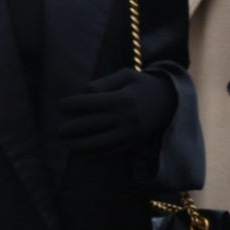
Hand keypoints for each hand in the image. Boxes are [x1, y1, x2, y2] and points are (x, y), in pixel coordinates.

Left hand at [56, 68, 174, 152]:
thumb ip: (105, 83)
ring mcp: (129, 133)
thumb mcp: (127, 75)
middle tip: (58, 129)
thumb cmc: (143, 85)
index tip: (60, 105)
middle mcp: (125, 118)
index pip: (91, 103)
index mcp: (122, 99)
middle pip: (92, 124)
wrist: (171, 102)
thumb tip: (85, 92)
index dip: (72, 104)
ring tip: (68, 143)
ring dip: (81, 145)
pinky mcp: (132, 142)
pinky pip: (111, 151)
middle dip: (71, 127)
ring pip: (100, 142)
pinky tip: (83, 152)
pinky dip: (96, 153)